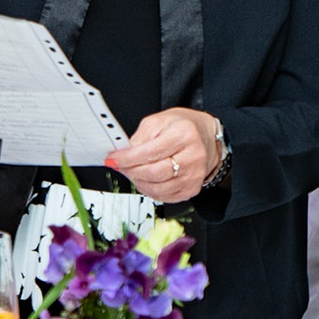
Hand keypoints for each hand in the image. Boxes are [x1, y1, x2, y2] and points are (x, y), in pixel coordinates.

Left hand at [105, 108, 220, 203]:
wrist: (205, 137)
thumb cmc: (182, 127)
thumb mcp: (158, 121)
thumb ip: (139, 137)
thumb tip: (123, 154)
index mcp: (184, 135)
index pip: (150, 152)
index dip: (127, 159)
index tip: (113, 159)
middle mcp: (193, 157)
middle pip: (154, 173)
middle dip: (131, 171)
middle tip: (120, 167)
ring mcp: (194, 175)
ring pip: (158, 189)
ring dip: (138, 182)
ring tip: (132, 172)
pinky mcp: (192, 188)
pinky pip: (165, 197)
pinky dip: (150, 191)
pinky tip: (145, 180)